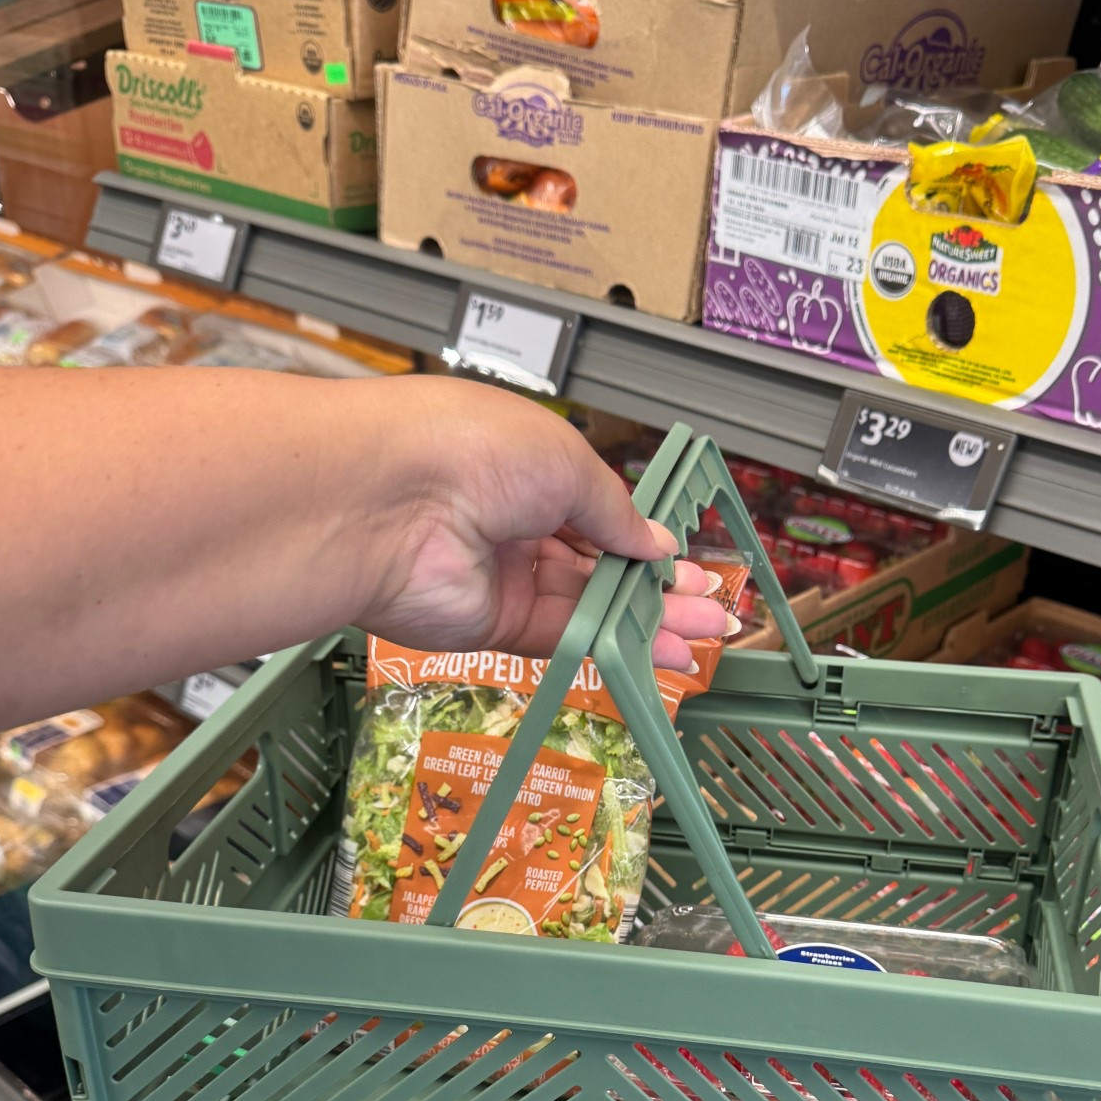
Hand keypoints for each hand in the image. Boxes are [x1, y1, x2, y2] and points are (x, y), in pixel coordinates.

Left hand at [362, 380, 734, 668]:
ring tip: (705, 634)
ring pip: (589, 606)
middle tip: (710, 606)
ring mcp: (502, 575)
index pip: (596, 509)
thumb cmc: (464, 449)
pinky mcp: (493, 624)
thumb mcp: (567, 461)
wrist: (390, 500)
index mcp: (525, 466)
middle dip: (658, 586)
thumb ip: (616, 512)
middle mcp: (512, 520)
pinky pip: (563, 639)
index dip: (643, 536)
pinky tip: (659, 651)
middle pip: (599, 564)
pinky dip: (613, 646)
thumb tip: (653, 542)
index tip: (685, 558)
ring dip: (649, 621)